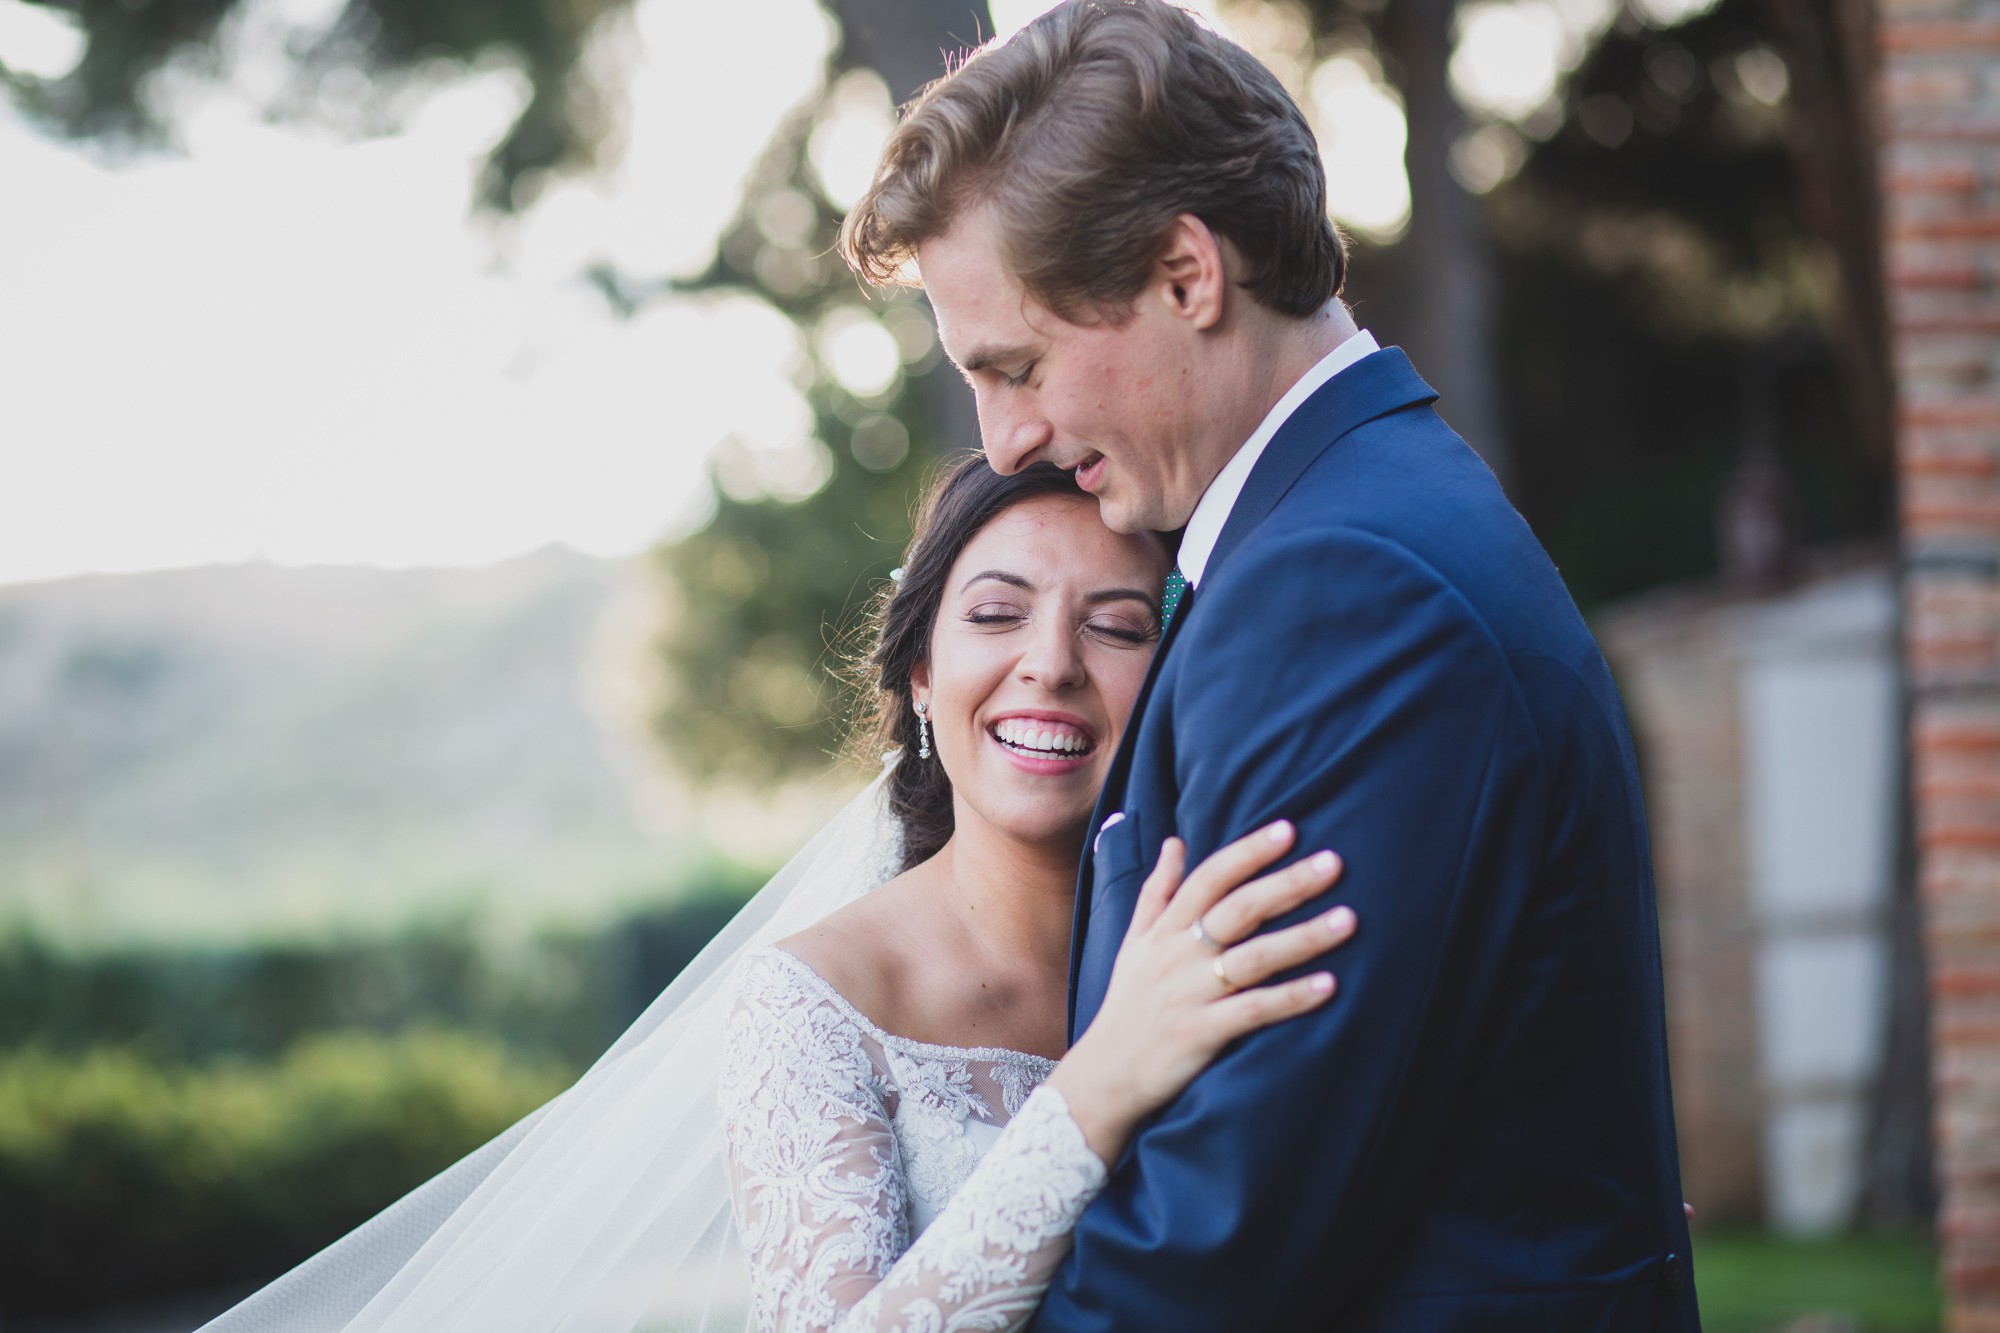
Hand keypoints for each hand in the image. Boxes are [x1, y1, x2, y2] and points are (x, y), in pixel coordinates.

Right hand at [1047, 821, 1356, 1164]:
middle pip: (1239, 909)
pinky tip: (1329, 986)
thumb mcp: (1134, 943)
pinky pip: (1254, 1011)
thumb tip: (1176, 842)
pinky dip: (1291, 998)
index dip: (1248, 852)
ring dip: (1303, 938)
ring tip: (1348, 920)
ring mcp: (1190, 994)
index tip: (1287, 829)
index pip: (1209, 878)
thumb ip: (1158, 892)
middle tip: (1334, 863)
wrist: (1105, 1076)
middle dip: (1287, 883)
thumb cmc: (1127, 1006)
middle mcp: (1178, 956)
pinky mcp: (1202, 1034)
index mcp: (1165, 930)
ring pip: (1254, 958)